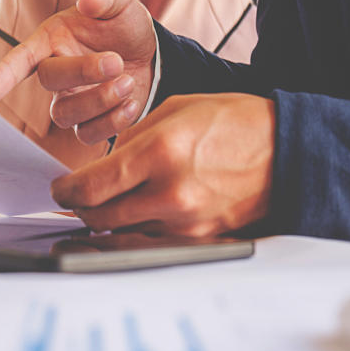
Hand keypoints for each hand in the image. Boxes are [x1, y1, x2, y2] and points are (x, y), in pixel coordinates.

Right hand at [0, 0, 155, 144]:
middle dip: (83, 72)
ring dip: (98, 101)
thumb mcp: (120, 2)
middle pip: (48, 80)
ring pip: (64, 116)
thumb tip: (87, 1)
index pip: (20, 59)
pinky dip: (113, 122)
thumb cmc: (123, 25)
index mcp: (51, 41)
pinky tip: (131, 102)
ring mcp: (70, 101)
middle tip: (116, 61)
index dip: (3, 75)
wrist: (149, 53)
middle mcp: (55, 73)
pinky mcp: (89, 123)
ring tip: (127, 81)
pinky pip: (88, 135)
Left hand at [50, 94, 274, 235]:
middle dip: (81, 207)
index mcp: (160, 153)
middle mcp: (170, 193)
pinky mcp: (200, 238)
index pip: (91, 188)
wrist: (289, 152)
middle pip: (100, 218)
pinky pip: (151, 240)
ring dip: (109, 220)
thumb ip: (132, 139)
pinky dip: (138, 228)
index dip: (66, 191)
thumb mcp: (176, 110)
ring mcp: (186, 222)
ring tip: (114, 199)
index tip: (60, 188)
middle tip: (79, 196)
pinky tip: (142, 210)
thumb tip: (101, 166)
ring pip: (122, 233)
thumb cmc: (234, 123)